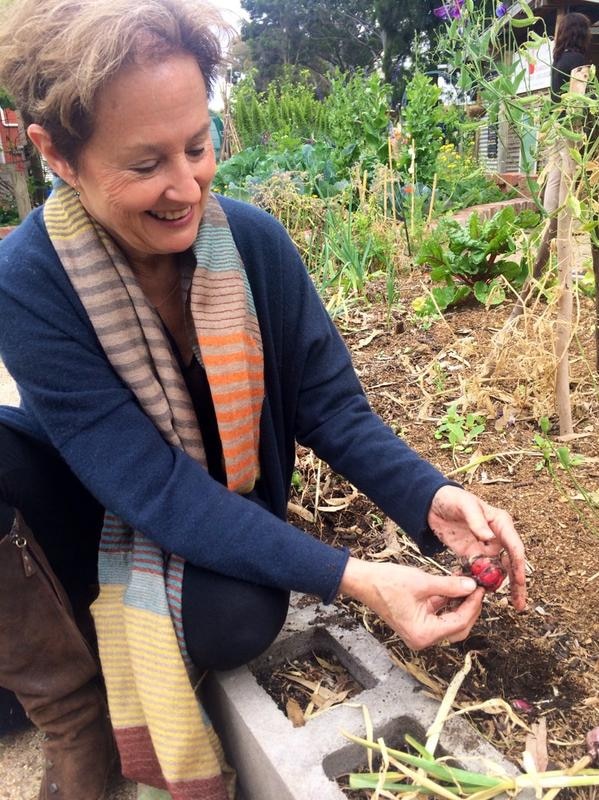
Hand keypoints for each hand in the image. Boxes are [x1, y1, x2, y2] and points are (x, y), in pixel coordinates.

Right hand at [339, 558, 483, 649]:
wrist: (363, 581)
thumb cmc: (387, 583)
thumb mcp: (422, 583)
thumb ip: (450, 586)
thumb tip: (472, 585)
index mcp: (424, 635)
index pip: (459, 622)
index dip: (472, 604)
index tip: (480, 587)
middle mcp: (423, 638)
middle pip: (458, 628)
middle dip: (470, 608)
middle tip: (478, 588)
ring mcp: (420, 632)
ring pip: (450, 621)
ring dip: (460, 603)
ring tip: (468, 583)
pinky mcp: (417, 622)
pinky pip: (439, 615)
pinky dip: (448, 601)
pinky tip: (454, 585)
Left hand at [428, 484, 526, 610]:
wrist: (432, 503)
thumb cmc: (452, 498)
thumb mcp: (465, 506)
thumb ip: (477, 521)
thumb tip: (489, 537)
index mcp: (501, 523)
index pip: (514, 547)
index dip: (519, 566)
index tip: (521, 582)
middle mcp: (497, 537)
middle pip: (510, 563)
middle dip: (516, 584)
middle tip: (519, 604)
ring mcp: (485, 547)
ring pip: (496, 570)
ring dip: (497, 585)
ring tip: (501, 603)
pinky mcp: (471, 554)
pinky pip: (478, 571)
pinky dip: (479, 582)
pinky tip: (477, 595)